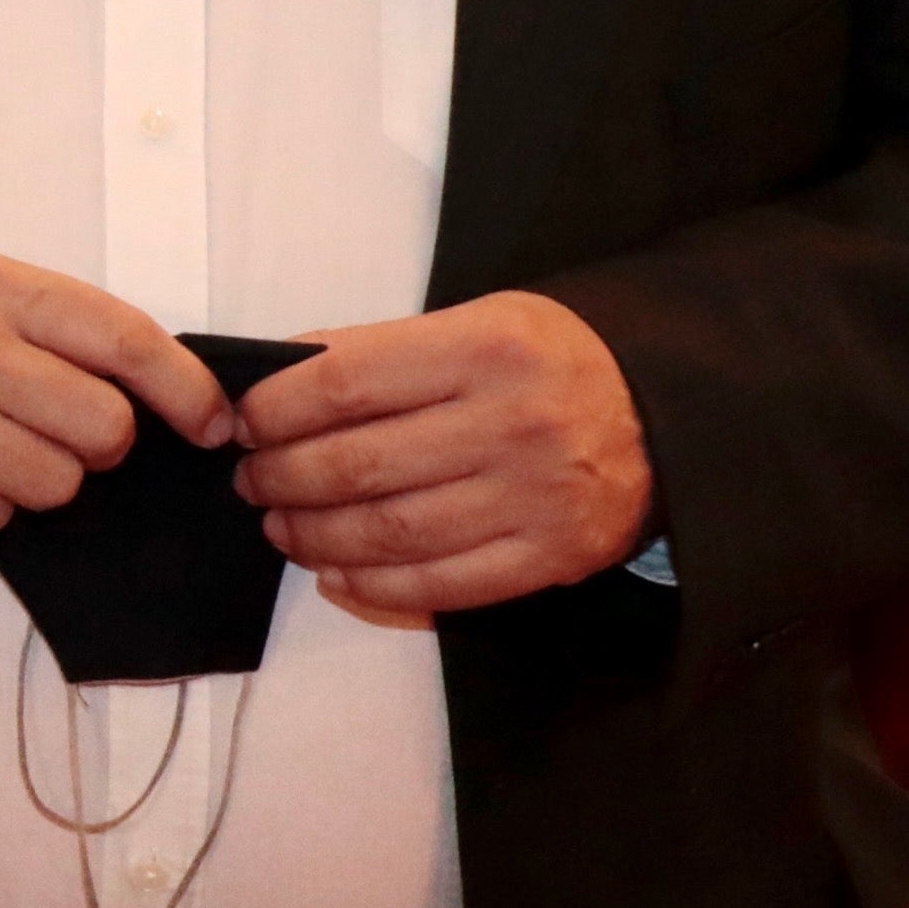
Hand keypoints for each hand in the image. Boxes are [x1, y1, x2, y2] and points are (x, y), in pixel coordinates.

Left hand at [235, 297, 652, 621]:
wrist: (670, 411)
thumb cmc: (551, 360)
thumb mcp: (476, 321)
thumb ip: (378, 351)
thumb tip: (272, 380)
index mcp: (485, 350)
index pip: (342, 385)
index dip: (272, 411)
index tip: (238, 424)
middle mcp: (513, 425)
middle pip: (356, 466)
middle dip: (279, 478)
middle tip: (250, 480)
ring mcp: (537, 498)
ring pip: (389, 533)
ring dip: (313, 536)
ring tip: (280, 525)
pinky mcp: (554, 557)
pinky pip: (441, 586)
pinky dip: (372, 586)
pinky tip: (335, 572)